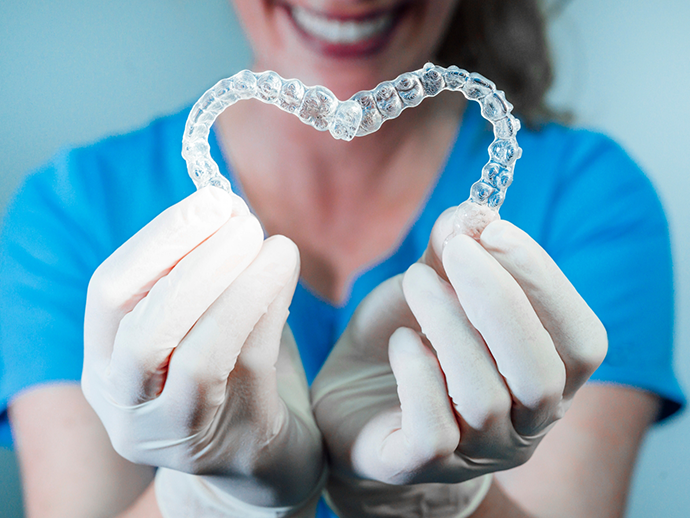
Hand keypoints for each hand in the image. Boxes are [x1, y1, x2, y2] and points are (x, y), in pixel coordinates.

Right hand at [82, 187, 322, 513]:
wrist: (258, 457)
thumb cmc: (228, 375)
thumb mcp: (200, 322)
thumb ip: (205, 271)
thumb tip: (228, 204)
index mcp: (105, 364)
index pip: (109, 294)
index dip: (159, 241)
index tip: (212, 200)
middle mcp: (126, 405)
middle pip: (143, 331)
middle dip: (196, 264)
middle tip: (244, 222)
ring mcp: (174, 433)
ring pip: (197, 357)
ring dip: (238, 288)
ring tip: (275, 244)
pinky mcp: (230, 443)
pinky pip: (248, 368)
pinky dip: (268, 311)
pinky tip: (285, 275)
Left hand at [311, 207, 606, 515]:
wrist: (349, 398)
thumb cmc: (406, 340)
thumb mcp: (432, 287)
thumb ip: (453, 253)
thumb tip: (471, 213)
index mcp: (545, 378)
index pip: (581, 340)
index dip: (544, 282)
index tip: (495, 230)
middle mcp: (523, 425)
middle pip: (542, 375)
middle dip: (500, 300)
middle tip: (455, 250)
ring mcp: (475, 454)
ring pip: (485, 398)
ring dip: (449, 325)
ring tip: (416, 282)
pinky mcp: (420, 467)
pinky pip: (434, 432)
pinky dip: (418, 375)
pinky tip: (402, 343)